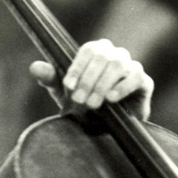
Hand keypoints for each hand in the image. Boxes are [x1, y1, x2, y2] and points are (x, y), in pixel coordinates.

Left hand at [29, 38, 153, 120]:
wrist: (104, 126)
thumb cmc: (83, 103)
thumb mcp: (63, 92)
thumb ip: (51, 79)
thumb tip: (34, 67)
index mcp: (97, 51)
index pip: (88, 50)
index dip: (77, 67)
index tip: (67, 86)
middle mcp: (115, 54)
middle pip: (103, 57)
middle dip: (88, 79)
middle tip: (78, 100)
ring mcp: (131, 66)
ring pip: (118, 65)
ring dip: (102, 85)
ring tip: (93, 104)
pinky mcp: (143, 82)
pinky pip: (136, 78)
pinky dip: (122, 87)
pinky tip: (111, 98)